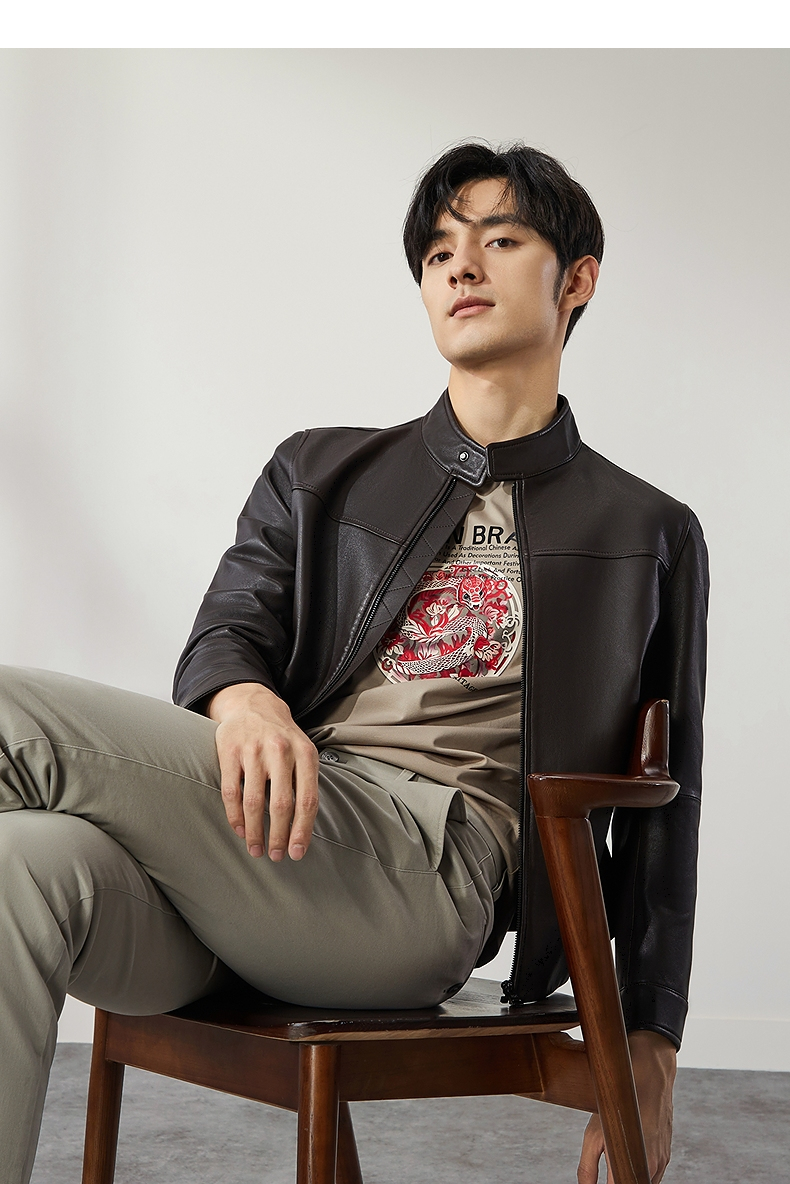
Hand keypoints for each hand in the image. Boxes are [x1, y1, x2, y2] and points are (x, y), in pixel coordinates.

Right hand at [207, 682, 318, 861]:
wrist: (253, 705)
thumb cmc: (283, 739)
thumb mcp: (303, 752)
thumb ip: (306, 784)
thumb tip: (304, 830)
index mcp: (305, 753)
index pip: (307, 799)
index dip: (302, 830)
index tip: (297, 853)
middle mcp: (281, 750)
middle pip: (281, 804)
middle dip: (278, 836)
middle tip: (276, 856)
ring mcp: (253, 750)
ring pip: (253, 802)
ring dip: (254, 831)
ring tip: (256, 849)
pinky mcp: (229, 751)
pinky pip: (231, 792)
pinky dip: (235, 816)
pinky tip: (240, 830)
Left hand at [577, 1029, 676, 1182]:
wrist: (651, 1074)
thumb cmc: (620, 1101)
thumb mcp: (594, 1133)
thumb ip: (587, 1166)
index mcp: (634, 1165)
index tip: (603, 1178)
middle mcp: (652, 1167)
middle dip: (620, 1179)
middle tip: (609, 1169)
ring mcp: (662, 1161)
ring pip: (646, 1183)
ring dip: (632, 1177)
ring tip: (616, 1167)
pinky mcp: (666, 1153)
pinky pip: (655, 1174)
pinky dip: (642, 1172)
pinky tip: (630, 1160)